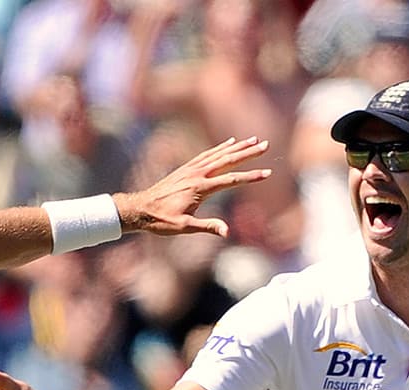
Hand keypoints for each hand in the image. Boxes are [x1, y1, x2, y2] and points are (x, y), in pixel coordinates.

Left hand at [114, 136, 270, 236]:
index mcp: (200, 188)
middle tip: (266, 144)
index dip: (251, 177)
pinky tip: (229, 142)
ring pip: (219, 154)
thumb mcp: (184, 227)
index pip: (231, 180)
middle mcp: (197, 174)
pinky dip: (220, 147)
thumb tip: (227, 232)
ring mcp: (191, 169)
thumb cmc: (161, 220)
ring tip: (253, 139)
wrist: (140, 208)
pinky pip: (207, 154)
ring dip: (237, 146)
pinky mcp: (186, 168)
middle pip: (228, 160)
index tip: (268, 173)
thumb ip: (207, 227)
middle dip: (248, 152)